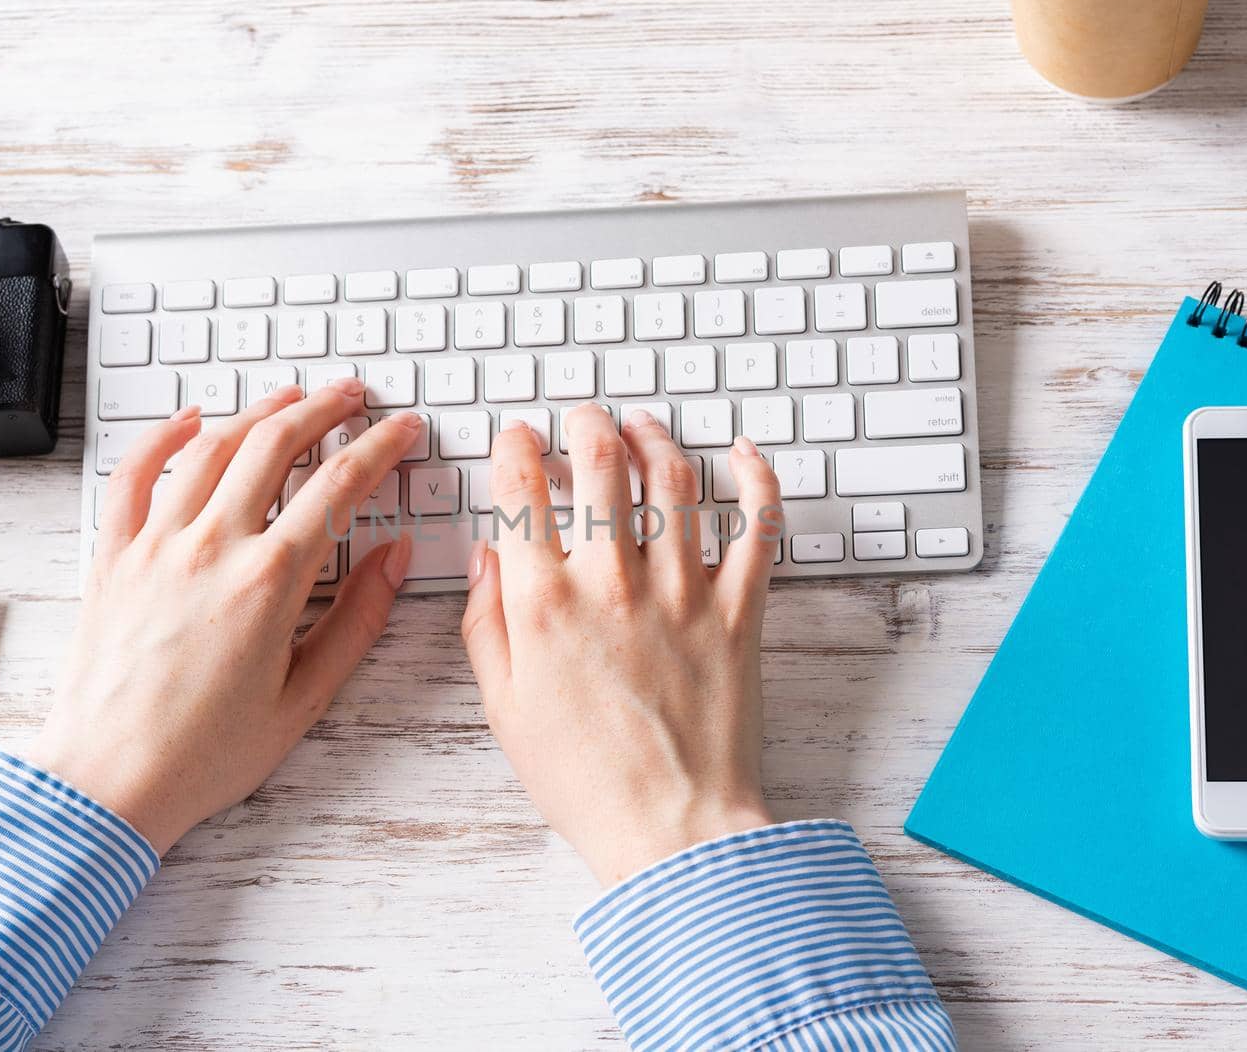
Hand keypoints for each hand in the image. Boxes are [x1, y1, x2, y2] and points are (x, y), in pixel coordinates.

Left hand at [29, 379, 418, 852]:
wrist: (107, 782)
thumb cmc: (202, 755)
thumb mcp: (304, 699)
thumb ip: (357, 622)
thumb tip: (396, 559)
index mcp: (269, 583)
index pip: (339, 486)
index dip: (380, 447)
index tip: (402, 430)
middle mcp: (211, 548)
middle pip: (275, 445)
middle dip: (323, 408)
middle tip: (353, 395)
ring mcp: (155, 546)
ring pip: (211, 447)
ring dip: (257, 411)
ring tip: (290, 395)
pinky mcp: (113, 558)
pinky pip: (134, 476)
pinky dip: (162, 436)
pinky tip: (190, 420)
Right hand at [461, 405, 782, 886]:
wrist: (673, 829)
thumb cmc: (586, 780)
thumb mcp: (505, 706)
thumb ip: (489, 622)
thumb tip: (488, 556)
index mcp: (546, 603)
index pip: (523, 489)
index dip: (516, 446)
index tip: (517, 437)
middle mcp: (613, 581)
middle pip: (599, 461)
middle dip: (585, 423)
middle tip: (582, 417)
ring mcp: (683, 589)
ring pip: (673, 478)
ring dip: (655, 438)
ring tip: (643, 427)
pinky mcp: (738, 609)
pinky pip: (758, 526)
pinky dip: (756, 480)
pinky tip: (745, 455)